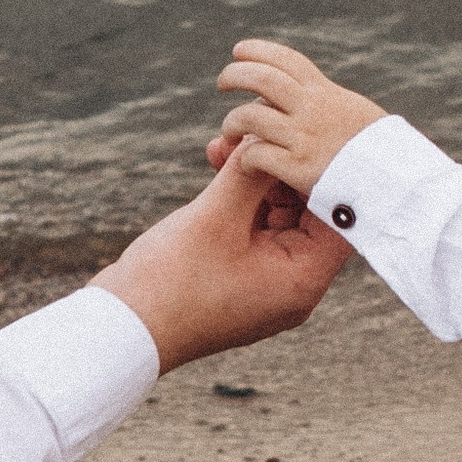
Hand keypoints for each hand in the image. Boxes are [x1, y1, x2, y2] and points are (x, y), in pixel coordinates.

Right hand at [90, 158, 351, 373]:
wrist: (122, 328)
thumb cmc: (171, 283)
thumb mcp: (216, 218)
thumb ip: (250, 173)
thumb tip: (273, 136)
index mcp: (301, 280)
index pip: (339, 217)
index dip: (326, 170)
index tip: (310, 133)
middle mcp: (292, 283)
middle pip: (310, 212)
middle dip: (282, 167)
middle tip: (257, 133)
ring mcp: (265, 278)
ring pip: (278, 212)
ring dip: (256, 177)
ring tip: (225, 145)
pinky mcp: (239, 270)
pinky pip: (252, 224)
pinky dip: (238, 196)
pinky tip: (216, 163)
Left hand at [212, 38, 387, 199]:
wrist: (397, 179)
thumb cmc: (380, 152)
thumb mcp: (356, 114)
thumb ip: (329, 104)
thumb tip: (310, 97)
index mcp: (326, 93)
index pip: (286, 60)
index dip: (258, 50)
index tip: (239, 50)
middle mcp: (312, 109)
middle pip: (261, 78)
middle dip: (235, 74)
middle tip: (223, 82)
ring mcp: (304, 137)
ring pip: (249, 116)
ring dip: (231, 123)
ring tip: (229, 132)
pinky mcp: (299, 168)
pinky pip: (256, 155)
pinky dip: (245, 159)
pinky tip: (247, 165)